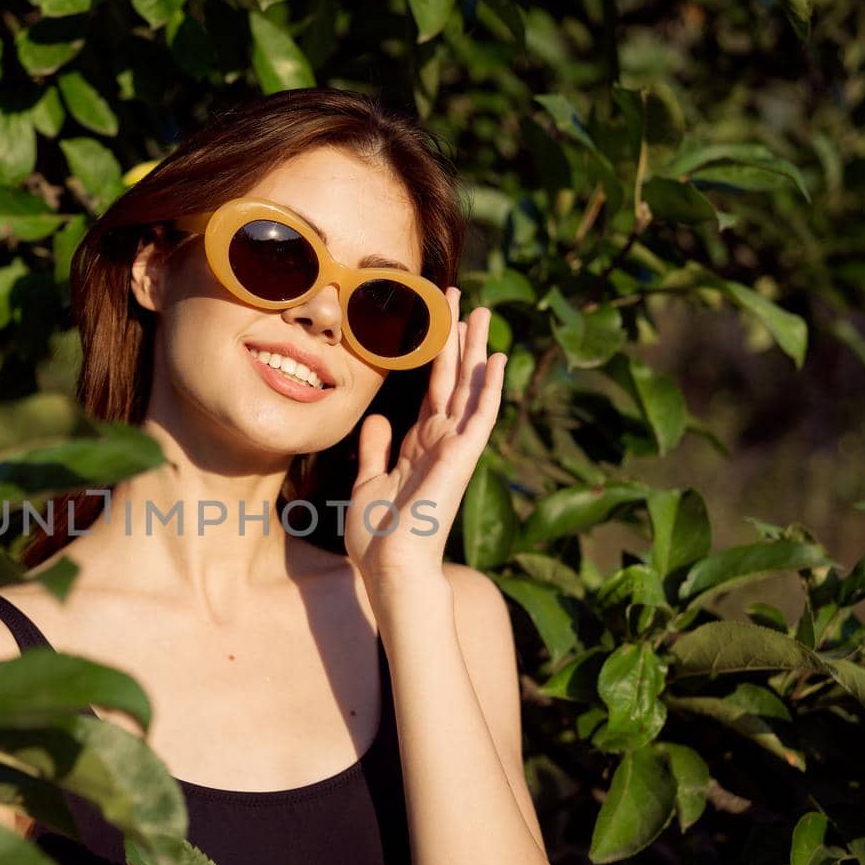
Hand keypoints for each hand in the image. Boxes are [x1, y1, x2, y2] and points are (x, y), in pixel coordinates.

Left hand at [344, 287, 506, 586]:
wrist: (389, 567)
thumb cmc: (378, 537)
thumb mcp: (367, 483)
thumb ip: (374, 449)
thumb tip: (377, 418)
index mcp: (417, 447)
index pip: (429, 390)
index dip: (433, 355)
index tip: (435, 321)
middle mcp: (439, 442)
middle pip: (451, 379)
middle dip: (455, 338)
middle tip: (461, 297)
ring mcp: (454, 449)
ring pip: (469, 388)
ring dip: (475, 350)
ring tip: (482, 312)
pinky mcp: (461, 458)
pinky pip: (480, 417)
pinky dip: (489, 388)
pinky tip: (497, 359)